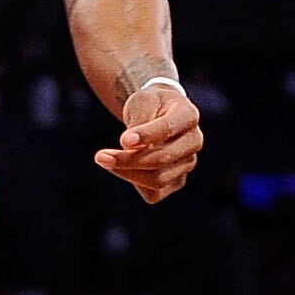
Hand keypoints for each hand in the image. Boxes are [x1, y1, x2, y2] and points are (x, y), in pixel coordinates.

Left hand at [94, 85, 202, 203]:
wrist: (158, 112)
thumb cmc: (149, 104)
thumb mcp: (142, 101)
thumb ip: (139, 121)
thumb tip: (129, 146)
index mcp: (188, 115)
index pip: (168, 129)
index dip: (145, 136)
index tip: (122, 140)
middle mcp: (194, 141)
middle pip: (162, 158)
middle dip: (129, 160)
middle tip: (100, 156)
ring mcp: (187, 163)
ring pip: (158, 180)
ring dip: (127, 173)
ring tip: (103, 159)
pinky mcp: (177, 181)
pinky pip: (154, 193)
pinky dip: (135, 183)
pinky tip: (121, 169)